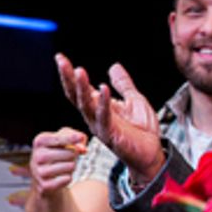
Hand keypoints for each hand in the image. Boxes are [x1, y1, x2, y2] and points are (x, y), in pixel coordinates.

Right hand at [29, 127, 87, 194]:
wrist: (43, 175)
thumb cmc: (56, 152)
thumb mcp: (64, 139)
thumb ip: (76, 137)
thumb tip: (83, 149)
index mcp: (39, 141)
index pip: (59, 138)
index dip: (71, 138)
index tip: (80, 137)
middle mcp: (37, 156)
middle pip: (70, 153)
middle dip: (74, 155)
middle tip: (65, 157)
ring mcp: (39, 171)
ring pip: (71, 166)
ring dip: (72, 166)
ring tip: (63, 166)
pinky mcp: (45, 185)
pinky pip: (68, 179)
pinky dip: (68, 177)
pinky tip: (60, 176)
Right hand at [55, 53, 164, 183]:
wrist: (152, 153)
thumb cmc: (142, 131)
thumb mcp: (134, 100)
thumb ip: (123, 84)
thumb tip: (114, 66)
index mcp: (99, 107)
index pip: (79, 88)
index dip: (69, 74)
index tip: (60, 57)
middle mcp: (95, 116)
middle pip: (76, 96)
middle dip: (68, 78)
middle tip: (62, 62)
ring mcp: (101, 126)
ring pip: (86, 105)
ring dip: (82, 88)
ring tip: (79, 71)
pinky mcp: (111, 135)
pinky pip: (104, 117)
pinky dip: (104, 102)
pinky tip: (103, 88)